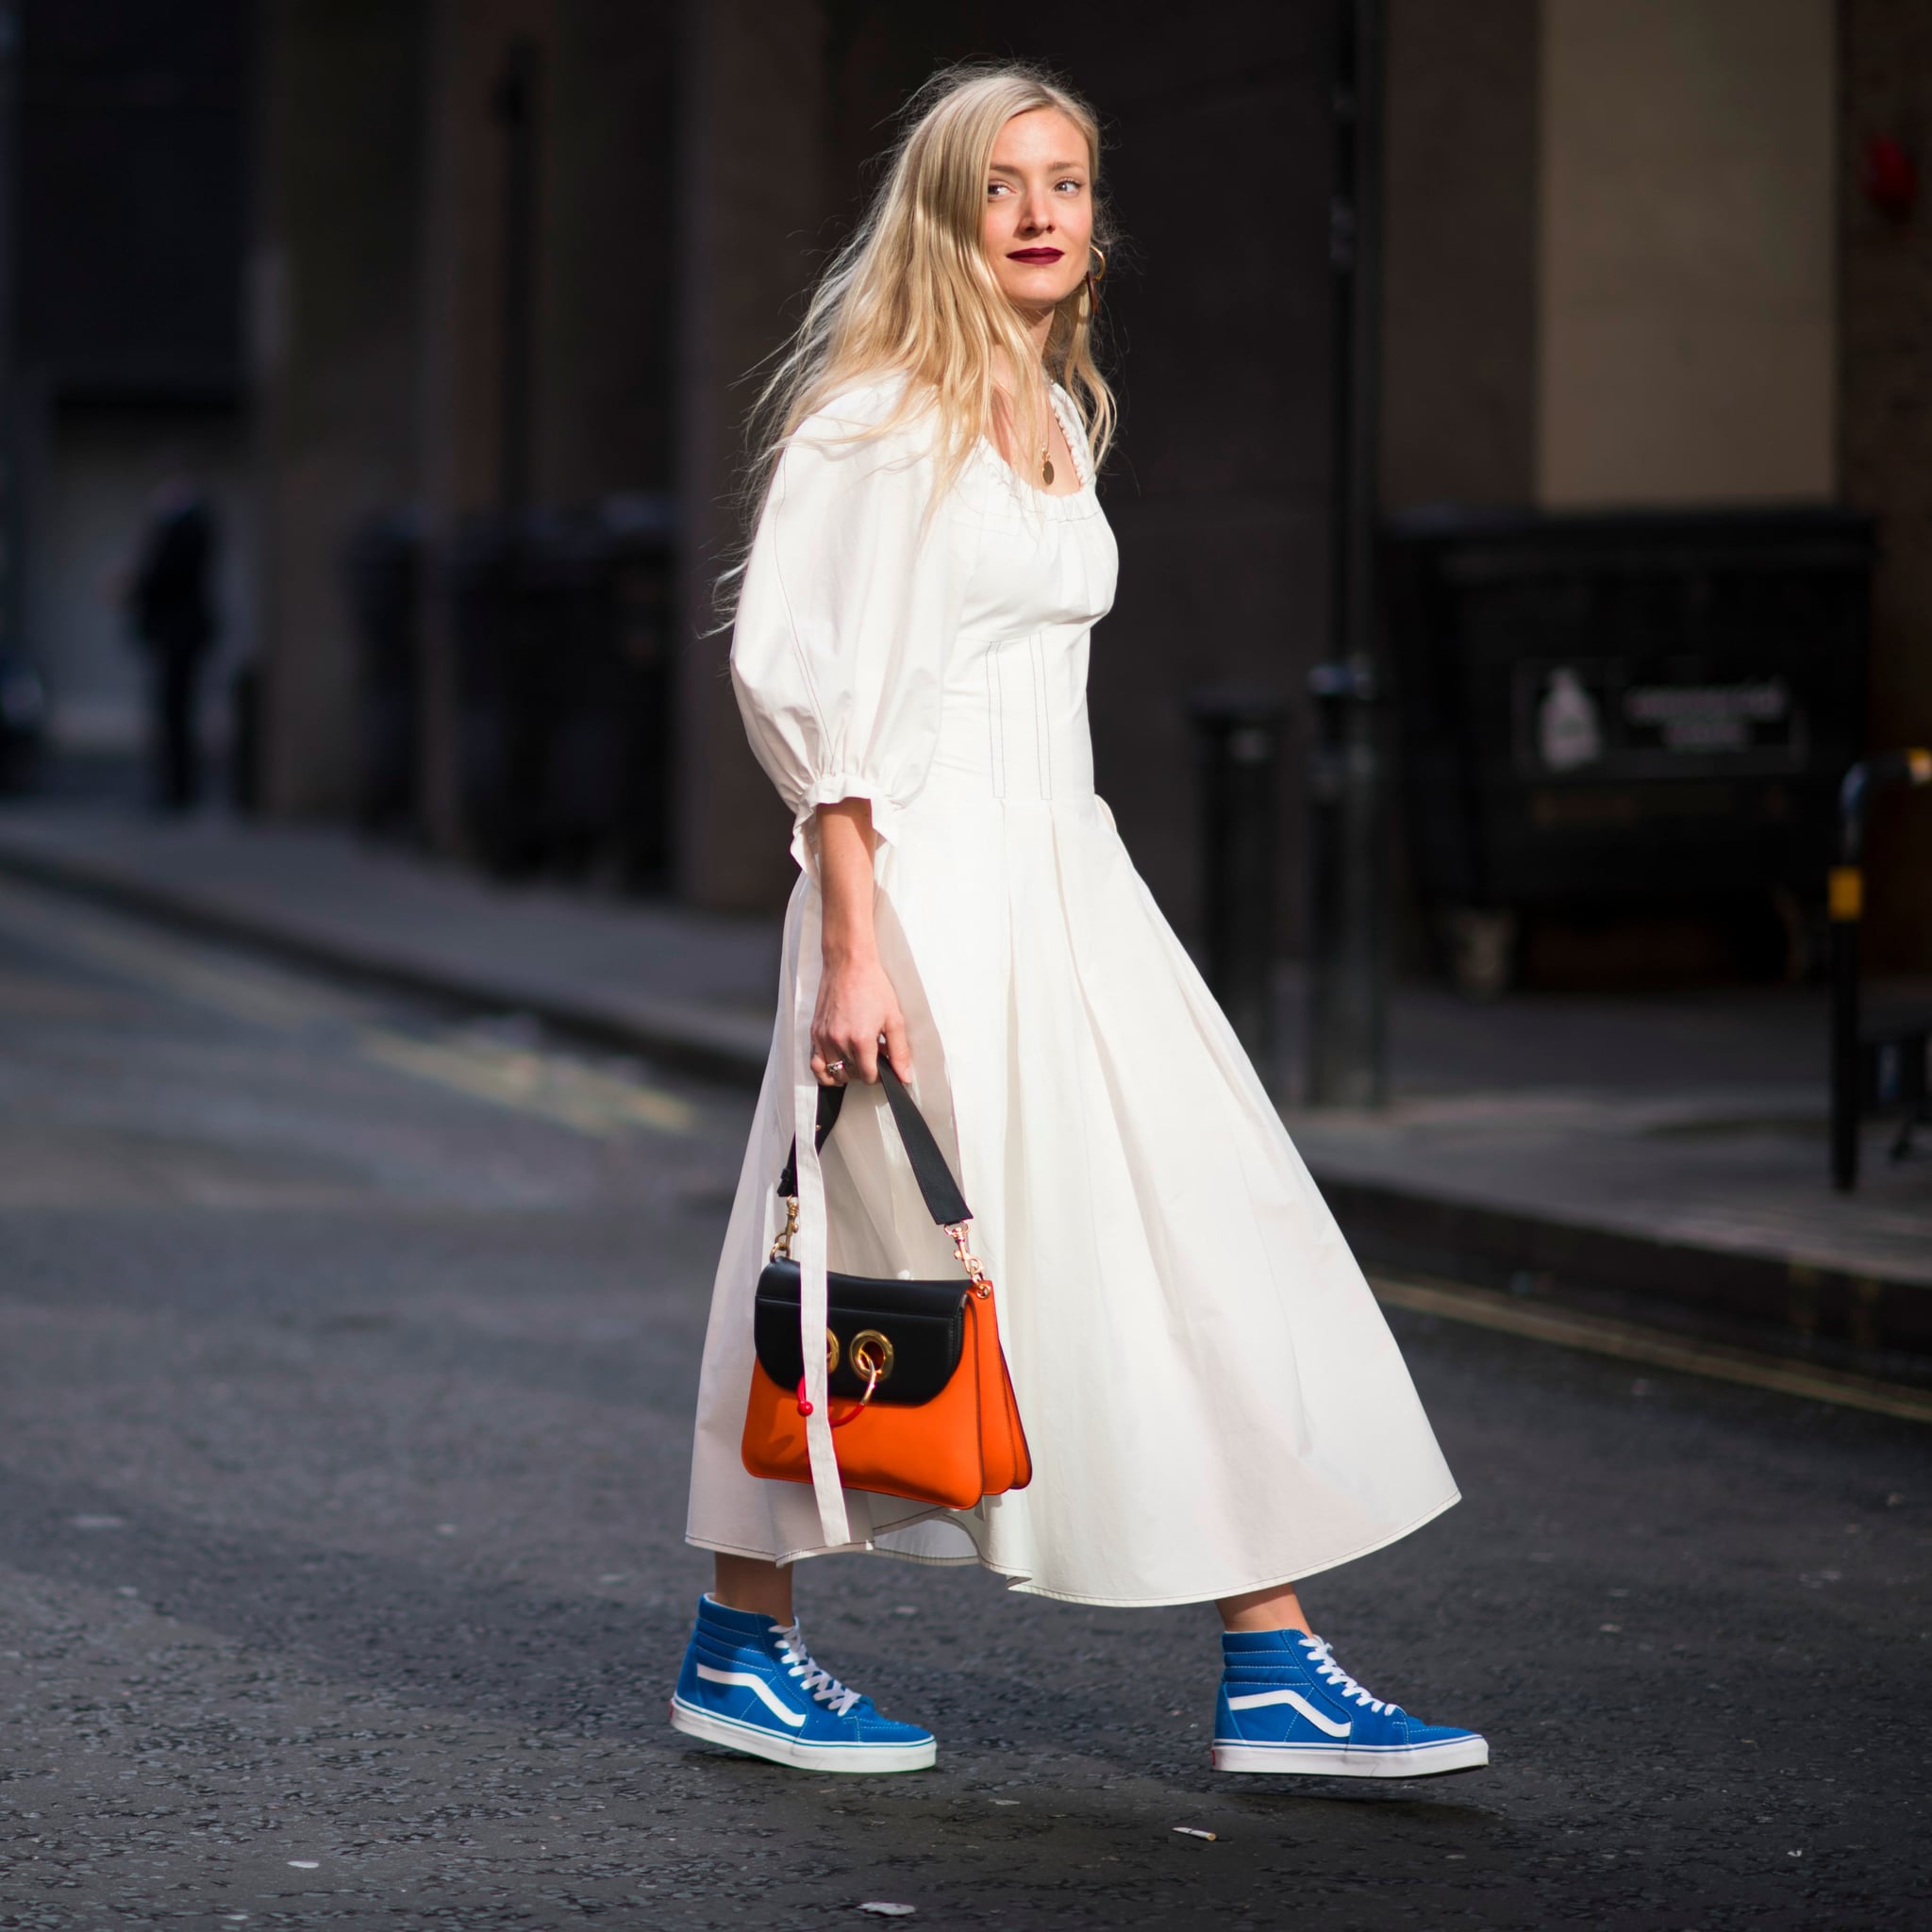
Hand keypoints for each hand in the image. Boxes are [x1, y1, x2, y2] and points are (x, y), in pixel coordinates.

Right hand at [810, 950, 911, 1085]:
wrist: (848, 964)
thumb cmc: (872, 986)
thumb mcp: (894, 1018)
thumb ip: (899, 1051)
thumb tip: (904, 1077)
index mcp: (860, 1040)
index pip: (868, 1076)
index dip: (880, 1075)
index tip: (884, 1065)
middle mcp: (839, 1041)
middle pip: (852, 1075)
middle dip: (865, 1071)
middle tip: (874, 1056)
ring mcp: (823, 1038)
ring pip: (834, 1073)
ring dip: (848, 1071)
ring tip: (858, 1057)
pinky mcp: (814, 1032)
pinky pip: (815, 1064)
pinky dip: (826, 1070)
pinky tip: (839, 1063)